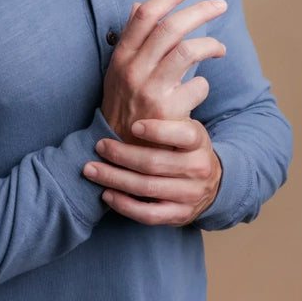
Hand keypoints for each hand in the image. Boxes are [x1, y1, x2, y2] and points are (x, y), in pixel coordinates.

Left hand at [84, 118, 221, 225]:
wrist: (211, 183)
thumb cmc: (186, 148)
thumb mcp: (186, 126)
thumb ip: (167, 112)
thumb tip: (136, 85)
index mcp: (199, 141)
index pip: (183, 133)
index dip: (158, 130)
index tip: (133, 126)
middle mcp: (198, 168)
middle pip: (154, 163)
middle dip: (121, 155)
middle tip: (98, 146)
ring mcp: (190, 194)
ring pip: (146, 188)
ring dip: (114, 178)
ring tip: (91, 169)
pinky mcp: (180, 215)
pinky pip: (148, 214)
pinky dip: (124, 205)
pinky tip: (106, 194)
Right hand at [101, 0, 226, 142]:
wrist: (120, 151)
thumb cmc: (123, 105)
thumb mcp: (118, 70)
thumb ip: (131, 38)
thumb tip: (138, 5)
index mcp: (121, 56)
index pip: (145, 15)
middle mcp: (133, 70)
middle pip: (171, 28)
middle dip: (200, 11)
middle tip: (220, 4)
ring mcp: (150, 91)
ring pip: (188, 51)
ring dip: (211, 45)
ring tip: (220, 48)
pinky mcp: (167, 113)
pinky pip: (198, 86)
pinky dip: (204, 84)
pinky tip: (200, 89)